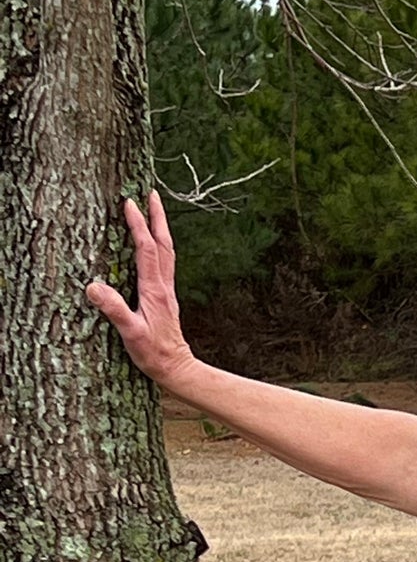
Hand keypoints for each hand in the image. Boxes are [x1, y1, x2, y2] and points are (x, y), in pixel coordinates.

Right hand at [86, 192, 196, 388]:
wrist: (177, 368)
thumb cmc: (154, 353)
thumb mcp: (131, 334)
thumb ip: (115, 310)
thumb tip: (94, 287)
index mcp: (154, 290)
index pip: (146, 250)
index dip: (138, 226)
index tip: (129, 204)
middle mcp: (163, 287)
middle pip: (163, 244)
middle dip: (157, 217)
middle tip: (151, 193)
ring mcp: (167, 291)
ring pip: (167, 252)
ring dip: (161, 229)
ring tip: (155, 210)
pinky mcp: (166, 298)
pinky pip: (164, 264)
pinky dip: (159, 247)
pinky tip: (154, 246)